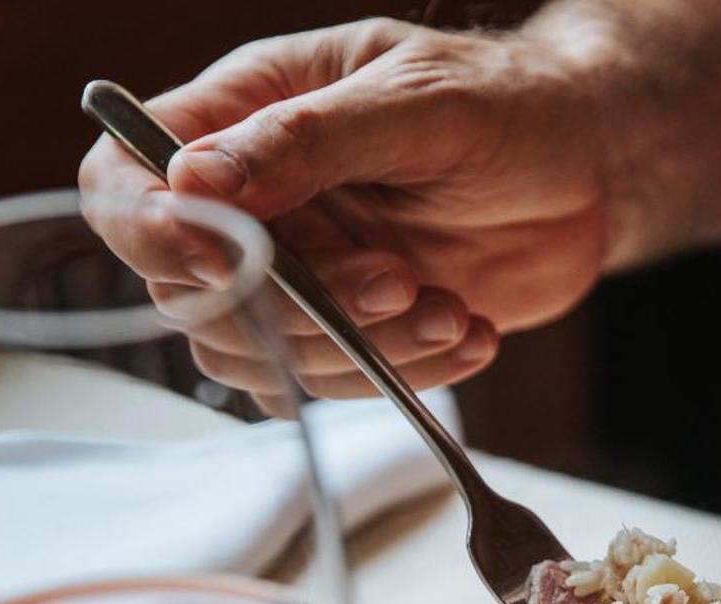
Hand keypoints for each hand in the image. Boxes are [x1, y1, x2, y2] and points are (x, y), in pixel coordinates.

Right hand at [78, 19, 617, 400]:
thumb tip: (190, 180)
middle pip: (192, 295)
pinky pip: (339, 386)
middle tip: (395, 280)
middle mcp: (257, 204)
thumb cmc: (506, 103)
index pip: (126, 182)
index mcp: (243, 117)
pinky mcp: (359, 331)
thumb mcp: (413, 100)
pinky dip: (406, 374)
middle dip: (294, 309)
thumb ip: (305, 140)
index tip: (220, 259)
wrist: (594, 164)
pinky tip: (469, 330)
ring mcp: (305, 275)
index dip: (147, 231)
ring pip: (264, 359)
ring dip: (356, 351)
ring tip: (444, 305)